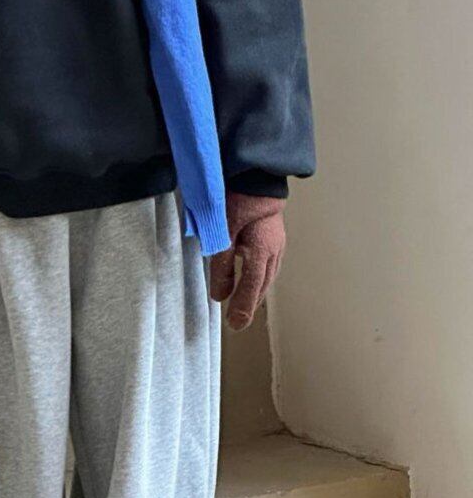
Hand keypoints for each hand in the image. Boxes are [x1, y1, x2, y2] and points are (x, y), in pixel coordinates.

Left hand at [208, 192, 285, 330]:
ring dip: (256, 291)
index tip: (234, 325)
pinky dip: (260, 276)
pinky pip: (269, 263)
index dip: (242, 307)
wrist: (256, 172)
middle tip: (238, 320)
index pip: (252, 287)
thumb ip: (222, 264)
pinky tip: (253, 277)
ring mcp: (277, 242)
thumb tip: (220, 296)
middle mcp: (274, 250)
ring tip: (245, 304)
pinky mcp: (275, 234)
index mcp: (262, 251)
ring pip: (268, 275)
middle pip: (262, 284)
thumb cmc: (237, 198)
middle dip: (250, 303)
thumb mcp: (223, 232)